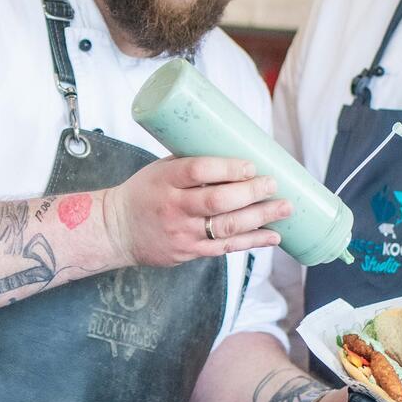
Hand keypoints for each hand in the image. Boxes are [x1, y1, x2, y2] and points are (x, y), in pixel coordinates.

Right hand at [102, 157, 289, 266]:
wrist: (116, 230)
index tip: (251, 165)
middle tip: (274, 185)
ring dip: (260, 218)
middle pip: (217, 201)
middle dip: (251, 193)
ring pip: (226, 227)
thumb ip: (193, 164)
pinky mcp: (189, 252)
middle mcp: (173, 207)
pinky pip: (225, 248)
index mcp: (165, 180)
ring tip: (285, 209)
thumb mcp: (161, 170)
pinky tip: (273, 236)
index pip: (197, 171)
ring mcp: (182, 233)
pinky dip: (252, 242)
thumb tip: (238, 149)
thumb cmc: (145, 192)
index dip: (227, 168)